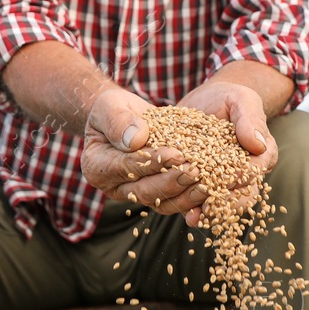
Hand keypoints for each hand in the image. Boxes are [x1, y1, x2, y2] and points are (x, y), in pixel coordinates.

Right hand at [80, 87, 208, 215]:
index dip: (151, 162)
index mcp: (97, 167)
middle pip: (144, 191)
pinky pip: (175, 203)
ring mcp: (136, 194)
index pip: (126, 167)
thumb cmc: (114, 108)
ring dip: (185, 196)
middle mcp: (115, 187)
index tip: (175, 154)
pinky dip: (192, 200)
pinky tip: (211, 192)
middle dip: (171, 182)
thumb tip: (135, 140)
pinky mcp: (156, 195)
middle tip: (195, 171)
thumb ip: (118, 121)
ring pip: (162, 203)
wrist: (126, 117)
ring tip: (207, 183)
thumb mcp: (110, 106)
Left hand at [174, 79, 277, 224]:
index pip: (252, 172)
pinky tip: (184, 213)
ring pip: (218, 204)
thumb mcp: (241, 99)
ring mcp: (222, 182)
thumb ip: (250, 119)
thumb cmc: (227, 99)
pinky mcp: (201, 184)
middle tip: (203, 206)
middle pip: (237, 196)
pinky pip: (199, 203)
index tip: (223, 183)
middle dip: (220, 202)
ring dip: (204, 209)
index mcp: (260, 155)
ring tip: (190, 214)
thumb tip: (258, 144)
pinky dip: (191, 208)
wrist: (204, 102)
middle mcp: (244, 173)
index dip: (239, 180)